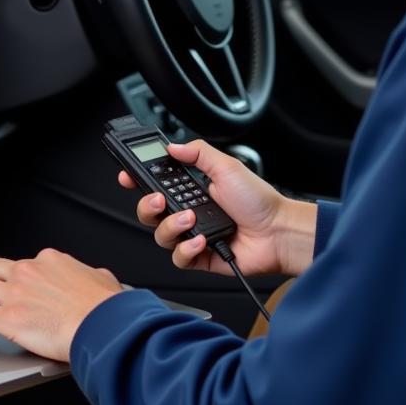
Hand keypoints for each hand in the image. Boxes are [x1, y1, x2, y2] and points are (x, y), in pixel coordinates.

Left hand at [0, 249, 122, 362]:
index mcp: (50, 261)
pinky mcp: (7, 317)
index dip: (11, 275)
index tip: (8, 285)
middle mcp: (28, 270)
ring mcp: (15, 292)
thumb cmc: (106, 309)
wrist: (104, 325)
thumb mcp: (103, 281)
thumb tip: (95, 279)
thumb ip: (91, 278)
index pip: (21, 263)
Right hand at [118, 139, 316, 277]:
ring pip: (160, 236)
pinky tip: (201, 240)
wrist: (278, 232)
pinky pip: (179, 258)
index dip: (137, 181)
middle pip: (149, 213)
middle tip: (158, 199)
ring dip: (171, 227)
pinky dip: (187, 249)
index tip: (127, 175)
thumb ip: (198, 153)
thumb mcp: (227, 166)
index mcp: (192, 190)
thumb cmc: (259, 201)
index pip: (156, 185)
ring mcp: (193, 236)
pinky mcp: (200, 258)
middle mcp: (189, 213)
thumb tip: (173, 146)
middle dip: (147, 206)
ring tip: (191, 220)